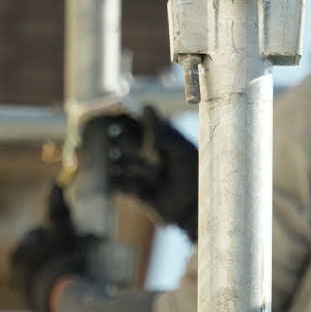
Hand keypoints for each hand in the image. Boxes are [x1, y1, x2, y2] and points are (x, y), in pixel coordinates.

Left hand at [8, 183, 91, 311]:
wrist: (66, 302)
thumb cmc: (62, 261)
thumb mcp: (62, 230)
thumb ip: (57, 208)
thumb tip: (53, 184)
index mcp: (17, 255)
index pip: (38, 236)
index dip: (56, 235)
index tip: (69, 241)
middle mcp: (15, 275)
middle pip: (39, 256)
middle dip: (54, 254)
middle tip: (74, 255)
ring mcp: (25, 294)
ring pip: (43, 274)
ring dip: (56, 271)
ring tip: (76, 272)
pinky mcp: (36, 309)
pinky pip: (49, 292)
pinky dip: (58, 288)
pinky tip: (73, 288)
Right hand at [93, 107, 197, 240]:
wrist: (193, 205)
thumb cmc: (194, 172)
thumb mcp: (181, 149)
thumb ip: (162, 130)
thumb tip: (146, 106)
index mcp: (153, 134)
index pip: (127, 121)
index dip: (120, 119)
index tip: (119, 120)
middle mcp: (140, 149)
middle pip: (119, 140)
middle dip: (131, 146)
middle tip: (144, 152)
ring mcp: (133, 168)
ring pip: (118, 162)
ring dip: (137, 170)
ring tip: (156, 177)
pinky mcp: (129, 187)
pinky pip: (116, 181)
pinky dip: (131, 184)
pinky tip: (145, 189)